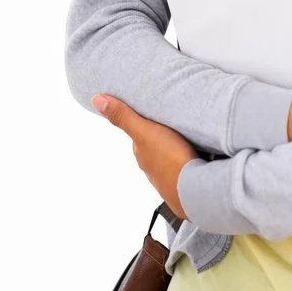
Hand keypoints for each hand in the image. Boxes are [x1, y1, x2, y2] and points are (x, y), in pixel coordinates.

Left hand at [91, 94, 197, 220]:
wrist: (194, 191)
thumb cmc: (169, 160)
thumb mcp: (144, 131)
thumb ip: (123, 116)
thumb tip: (96, 100)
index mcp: (141, 153)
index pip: (139, 136)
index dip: (145, 123)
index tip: (153, 114)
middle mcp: (151, 167)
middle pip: (154, 147)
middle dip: (161, 137)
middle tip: (172, 124)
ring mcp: (168, 178)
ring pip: (168, 159)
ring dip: (174, 150)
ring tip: (185, 140)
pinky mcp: (185, 184)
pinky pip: (184, 168)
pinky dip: (186, 162)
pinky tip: (194, 157)